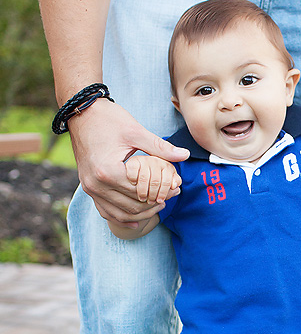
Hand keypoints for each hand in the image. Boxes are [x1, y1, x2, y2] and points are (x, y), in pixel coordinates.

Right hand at [68, 97, 188, 225]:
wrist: (81, 113)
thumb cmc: (108, 119)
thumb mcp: (136, 132)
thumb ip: (160, 147)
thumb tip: (185, 154)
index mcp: (109, 171)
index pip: (141, 191)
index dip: (162, 191)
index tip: (177, 188)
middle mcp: (96, 184)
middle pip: (132, 205)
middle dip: (154, 203)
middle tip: (173, 196)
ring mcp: (90, 188)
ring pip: (119, 213)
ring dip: (141, 213)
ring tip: (159, 205)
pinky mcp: (87, 188)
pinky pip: (105, 210)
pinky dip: (121, 217)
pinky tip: (136, 220)